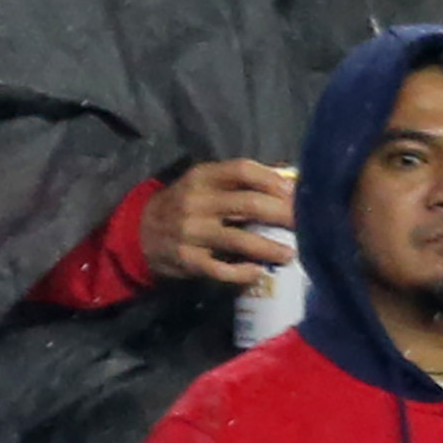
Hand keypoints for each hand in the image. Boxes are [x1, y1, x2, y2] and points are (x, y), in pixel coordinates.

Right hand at [142, 158, 298, 289]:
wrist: (137, 233)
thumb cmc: (181, 204)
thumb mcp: (202, 183)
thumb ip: (237, 180)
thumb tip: (286, 177)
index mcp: (202, 177)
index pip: (242, 170)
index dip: (273, 179)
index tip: (295, 191)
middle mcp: (197, 203)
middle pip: (248, 204)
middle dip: (281, 213)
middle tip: (304, 222)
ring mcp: (192, 234)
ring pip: (239, 240)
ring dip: (269, 248)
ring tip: (290, 254)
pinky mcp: (189, 261)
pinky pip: (221, 270)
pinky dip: (243, 273)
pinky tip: (258, 272)